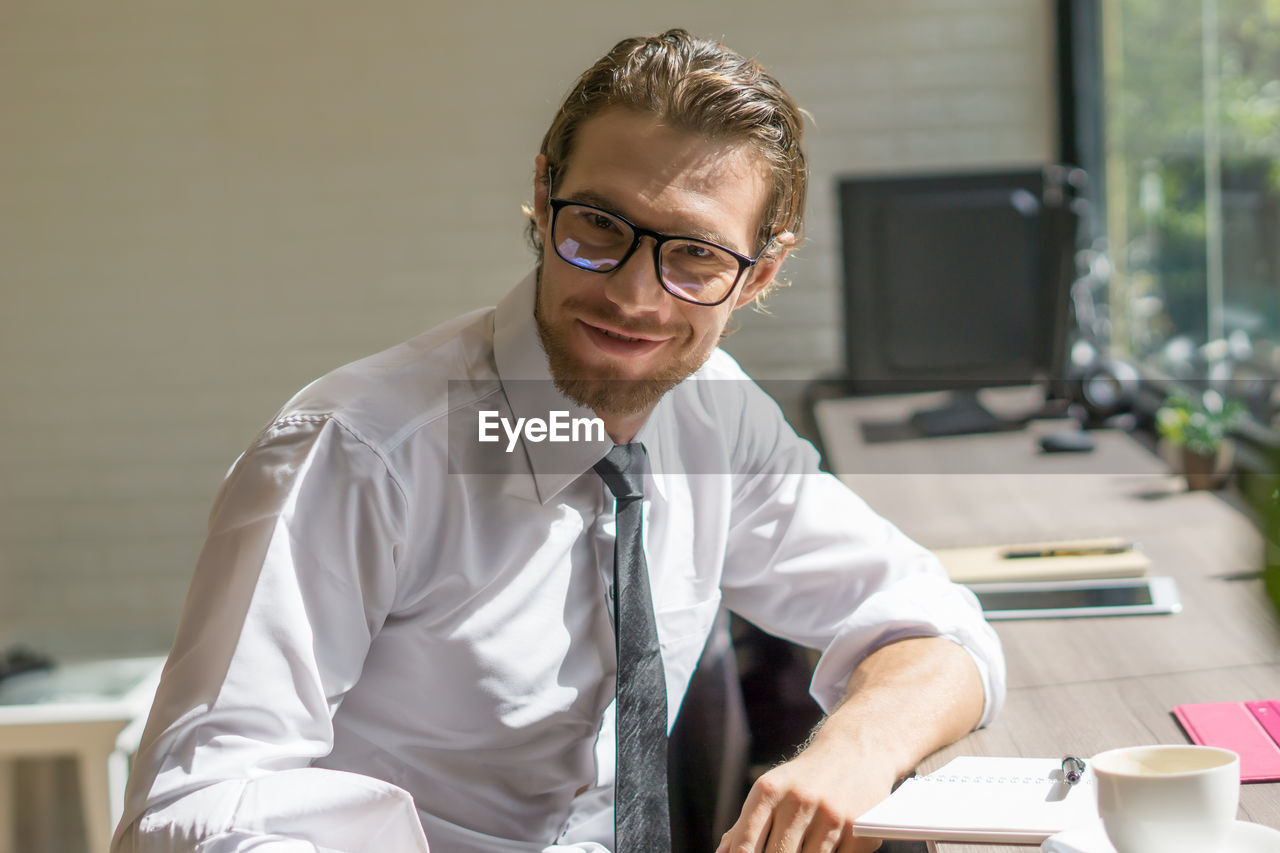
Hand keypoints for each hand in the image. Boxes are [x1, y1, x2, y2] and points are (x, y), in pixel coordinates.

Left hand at [714, 748, 893, 852]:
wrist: (855, 750)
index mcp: (769, 791)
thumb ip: (746, 825)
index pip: (745, 844)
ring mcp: (830, 815)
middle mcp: (799, 800)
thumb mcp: (771, 791)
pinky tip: (828, 847)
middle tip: (780, 852)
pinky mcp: (858, 829)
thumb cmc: (804, 778)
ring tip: (801, 847)